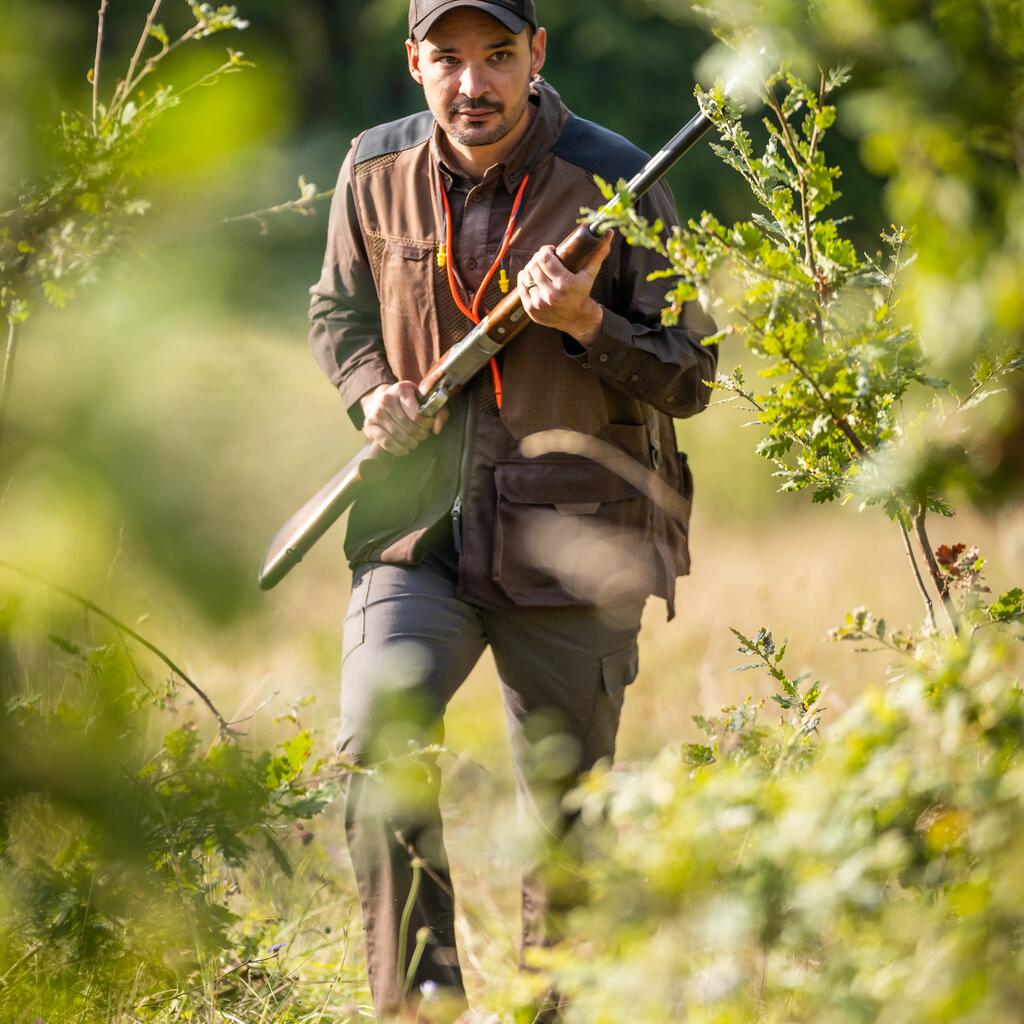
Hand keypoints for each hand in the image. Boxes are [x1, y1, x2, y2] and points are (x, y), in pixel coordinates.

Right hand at [360, 380, 448, 456]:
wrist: (379, 400)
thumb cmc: (406, 402)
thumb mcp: (424, 400)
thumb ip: (438, 411)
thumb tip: (436, 429)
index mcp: (401, 389)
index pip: (417, 414)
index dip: (425, 424)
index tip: (427, 425)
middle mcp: (386, 399)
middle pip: (409, 427)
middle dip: (419, 434)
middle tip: (422, 435)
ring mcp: (376, 413)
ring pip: (399, 435)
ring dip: (411, 443)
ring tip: (415, 442)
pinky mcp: (369, 425)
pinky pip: (386, 442)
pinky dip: (397, 449)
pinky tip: (404, 450)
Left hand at [517, 232, 612, 346]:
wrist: (577, 318)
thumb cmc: (583, 292)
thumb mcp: (590, 274)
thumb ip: (598, 253)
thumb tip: (609, 233)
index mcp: (565, 284)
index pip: (545, 259)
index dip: (545, 250)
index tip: (550, 250)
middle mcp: (551, 294)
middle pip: (534, 265)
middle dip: (538, 258)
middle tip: (544, 258)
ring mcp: (539, 303)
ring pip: (526, 274)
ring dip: (531, 267)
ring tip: (538, 266)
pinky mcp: (531, 309)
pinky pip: (521, 286)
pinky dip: (524, 278)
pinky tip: (530, 275)